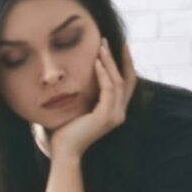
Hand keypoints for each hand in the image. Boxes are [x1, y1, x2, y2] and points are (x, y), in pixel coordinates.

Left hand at [49, 39, 137, 160]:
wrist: (63, 151)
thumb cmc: (65, 131)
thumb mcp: (78, 108)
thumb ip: (84, 94)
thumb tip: (75, 75)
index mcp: (114, 111)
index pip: (125, 84)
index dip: (124, 65)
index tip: (117, 47)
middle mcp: (119, 113)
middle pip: (128, 79)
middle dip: (121, 58)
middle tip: (113, 40)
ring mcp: (115, 115)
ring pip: (118, 81)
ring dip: (110, 62)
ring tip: (101, 46)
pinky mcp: (106, 116)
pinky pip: (108, 89)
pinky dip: (103, 74)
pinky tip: (96, 62)